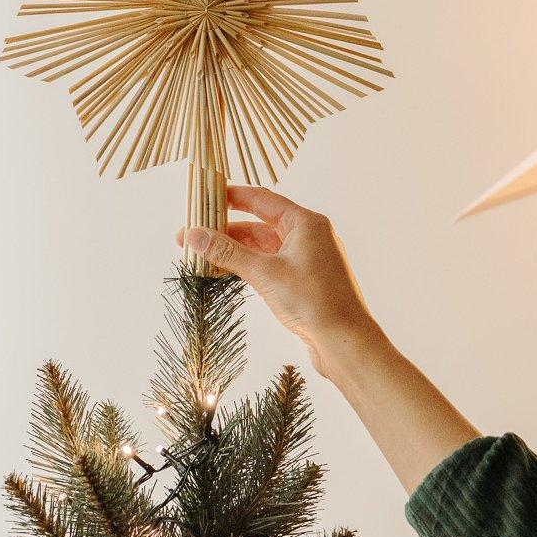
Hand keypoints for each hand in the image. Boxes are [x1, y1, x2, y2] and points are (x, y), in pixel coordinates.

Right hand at [179, 185, 381, 377]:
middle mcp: (308, 236)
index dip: (231, 196)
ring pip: (262, 247)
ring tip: (200, 256)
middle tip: (192, 235)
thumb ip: (228, 253)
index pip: (262, 199)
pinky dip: (246, 266)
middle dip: (225, 230)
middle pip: (259, 224)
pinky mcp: (302, 280)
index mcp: (306, 224)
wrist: (344, 341)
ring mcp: (306, 259)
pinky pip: (269, 265)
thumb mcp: (265, 273)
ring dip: (233, 251)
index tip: (204, 196)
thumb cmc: (316, 302)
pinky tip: (223, 272)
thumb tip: (193, 235)